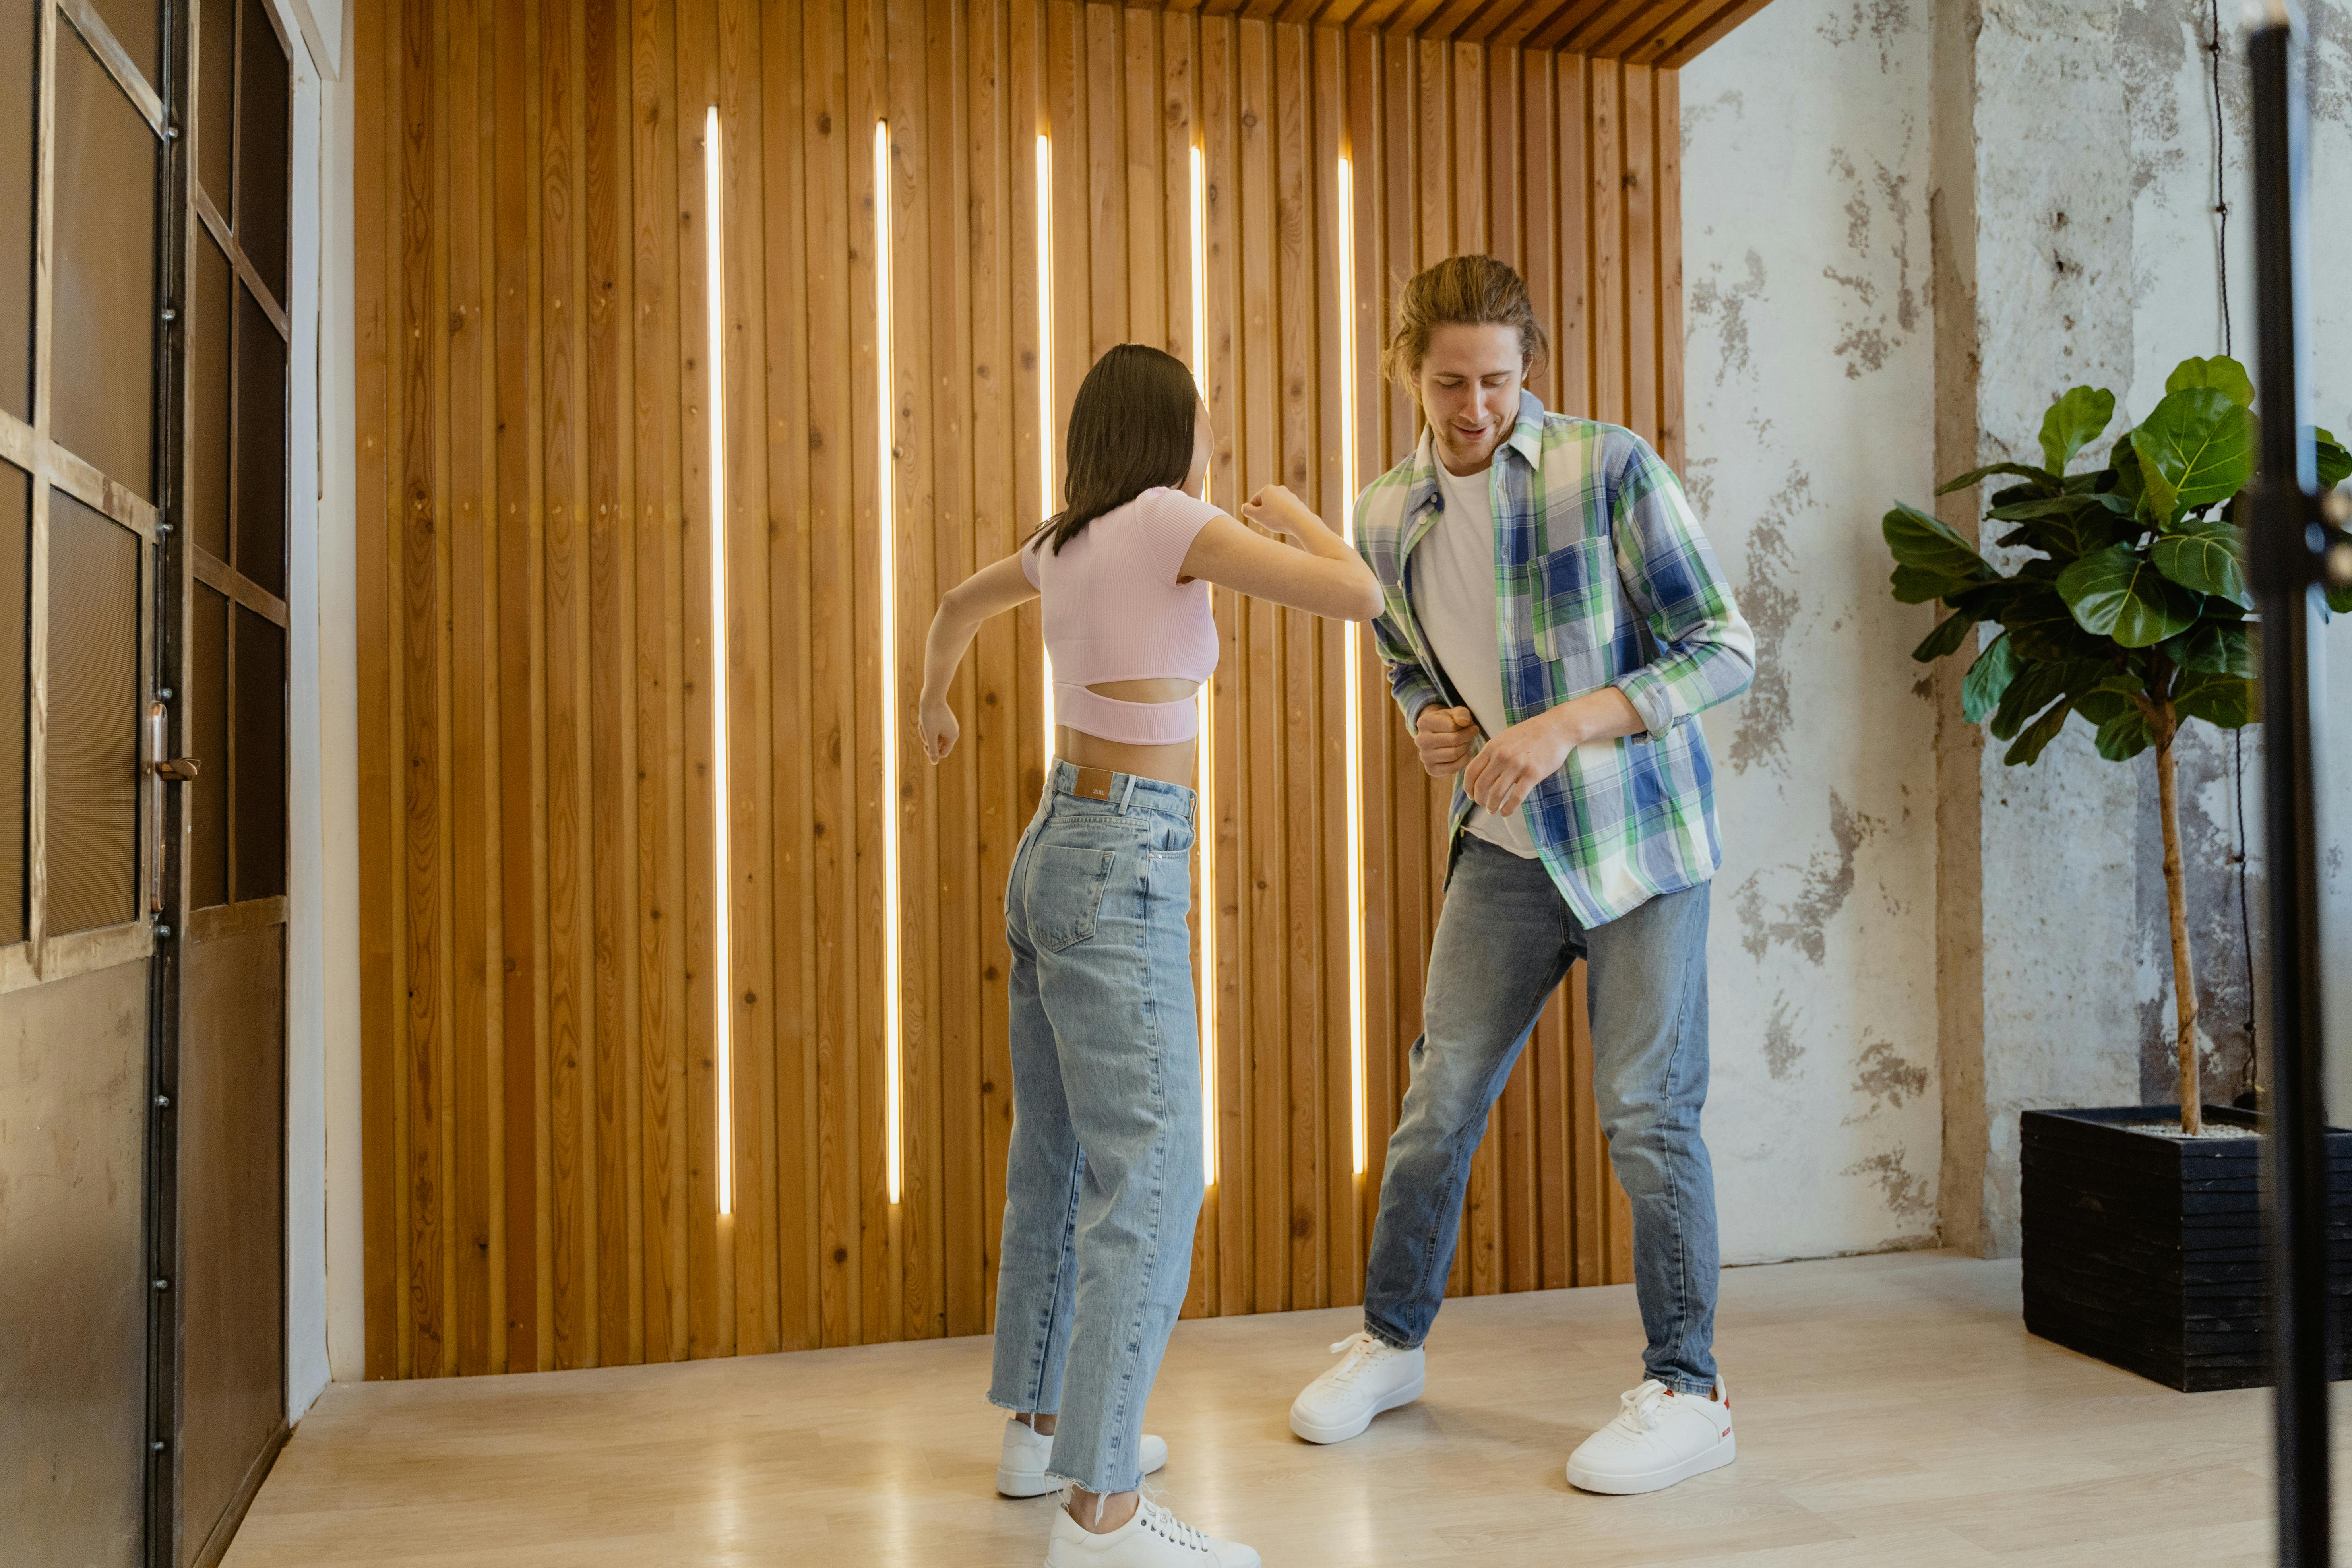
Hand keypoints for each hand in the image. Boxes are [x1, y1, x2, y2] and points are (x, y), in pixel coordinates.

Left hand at [918, 693, 958, 763]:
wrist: (932, 696)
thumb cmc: (930, 716)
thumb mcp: (930, 735)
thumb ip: (932, 750)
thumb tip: (934, 763)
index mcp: (953, 737)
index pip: (942, 753)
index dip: (932, 752)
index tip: (924, 745)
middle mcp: (954, 731)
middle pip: (938, 744)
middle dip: (928, 739)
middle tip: (923, 728)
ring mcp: (950, 725)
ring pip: (935, 735)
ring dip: (926, 732)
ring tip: (923, 722)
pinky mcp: (945, 719)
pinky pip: (935, 728)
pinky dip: (928, 726)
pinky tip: (925, 718)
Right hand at [1238, 483, 1314, 537]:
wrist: (1299, 521)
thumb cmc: (1276, 518)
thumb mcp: (1257, 516)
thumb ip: (1247, 510)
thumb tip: (1244, 507)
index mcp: (1267, 489)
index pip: (1254, 501)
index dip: (1254, 513)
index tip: (1259, 521)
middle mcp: (1279, 489)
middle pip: (1266, 503)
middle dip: (1264, 513)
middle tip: (1268, 523)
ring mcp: (1290, 495)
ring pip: (1276, 507)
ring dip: (1274, 515)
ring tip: (1277, 524)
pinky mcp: (1298, 503)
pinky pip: (1286, 511)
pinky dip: (1284, 516)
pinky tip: (1286, 523)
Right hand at [1414, 705, 1478, 777]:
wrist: (1438, 736)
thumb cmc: (1449, 722)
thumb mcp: (1455, 713)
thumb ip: (1461, 713)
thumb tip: (1464, 722)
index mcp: (1424, 722)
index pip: (1452, 726)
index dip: (1467, 727)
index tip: (1473, 727)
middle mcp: (1420, 740)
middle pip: (1453, 741)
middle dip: (1467, 738)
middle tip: (1472, 736)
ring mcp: (1424, 756)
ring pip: (1453, 754)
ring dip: (1466, 749)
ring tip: (1467, 743)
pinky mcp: (1430, 769)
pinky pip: (1452, 768)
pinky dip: (1463, 761)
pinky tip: (1465, 753)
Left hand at [1462, 710, 1576, 815]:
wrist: (1557, 728)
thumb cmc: (1531, 733)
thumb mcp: (1505, 738)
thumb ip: (1493, 754)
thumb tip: (1482, 774)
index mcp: (1492, 747)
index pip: (1471, 772)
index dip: (1468, 787)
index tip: (1471, 795)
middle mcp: (1502, 756)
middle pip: (1481, 785)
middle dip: (1479, 799)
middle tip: (1482, 804)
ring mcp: (1517, 765)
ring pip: (1496, 794)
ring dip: (1491, 806)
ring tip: (1492, 810)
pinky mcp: (1533, 774)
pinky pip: (1516, 797)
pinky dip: (1508, 808)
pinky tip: (1505, 812)